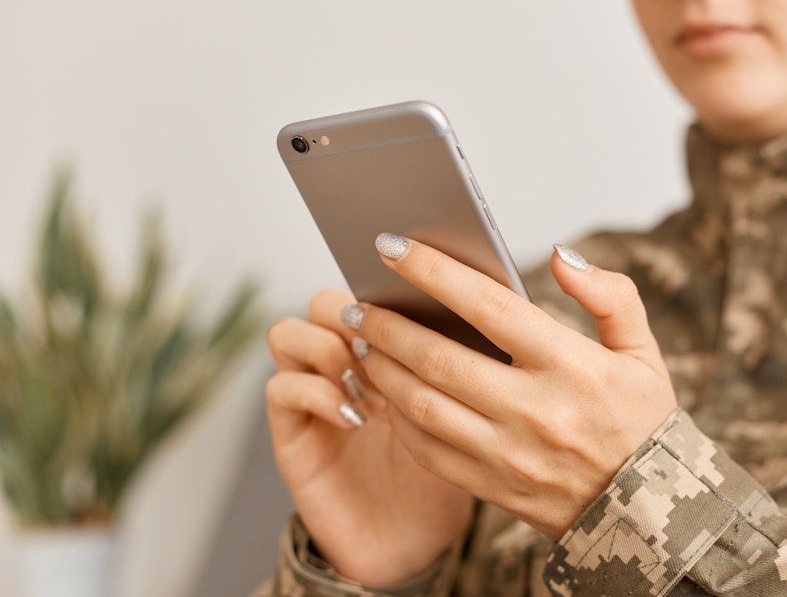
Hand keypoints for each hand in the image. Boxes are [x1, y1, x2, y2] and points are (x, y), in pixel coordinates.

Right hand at [266, 287, 472, 584]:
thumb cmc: (446, 470)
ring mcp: (312, 395)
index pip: (371, 287)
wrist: (417, 541)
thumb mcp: (469, 407)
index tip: (421, 293)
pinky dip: (317, 393)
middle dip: (355, 314)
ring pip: (287, 333)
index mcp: (387, 347)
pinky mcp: (291, 433)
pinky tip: (354, 416)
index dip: (386, 280)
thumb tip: (471, 308)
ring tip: (369, 382)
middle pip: (326, 301)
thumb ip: (461, 359)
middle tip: (390, 343)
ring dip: (329, 349)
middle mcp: (343, 364)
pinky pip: (282, 389)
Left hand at [345, 236, 676, 539]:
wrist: (647, 513)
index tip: (392, 246)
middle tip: (357, 305)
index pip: (488, 306)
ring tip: (362, 345)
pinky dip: (398, 418)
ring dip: (382, 370)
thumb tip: (560, 256)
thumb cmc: (639, 422)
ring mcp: (509, 454)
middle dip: (386, 325)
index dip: (434, 271)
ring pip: (422, 405)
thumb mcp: (642, 352)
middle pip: (438, 358)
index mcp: (571, 367)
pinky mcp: (491, 485)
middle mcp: (535, 410)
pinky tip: (386, 394)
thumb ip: (610, 296)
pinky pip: (427, 450)